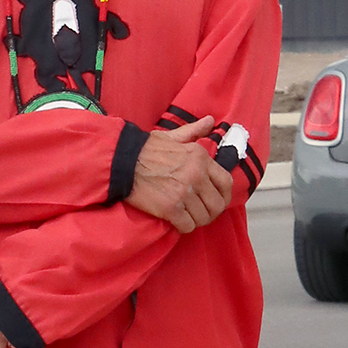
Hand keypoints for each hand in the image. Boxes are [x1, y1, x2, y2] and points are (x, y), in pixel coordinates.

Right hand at [125, 116, 233, 233]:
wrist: (121, 161)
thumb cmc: (145, 148)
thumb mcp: (173, 136)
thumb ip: (194, 131)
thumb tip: (210, 120)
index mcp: (200, 158)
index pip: (226, 182)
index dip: (223, 195)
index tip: (216, 200)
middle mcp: (196, 175)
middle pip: (217, 204)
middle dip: (211, 212)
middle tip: (201, 214)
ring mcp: (184, 193)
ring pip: (203, 217)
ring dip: (196, 220)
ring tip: (187, 218)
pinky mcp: (170, 208)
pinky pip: (187, 225)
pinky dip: (184, 227)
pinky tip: (176, 222)